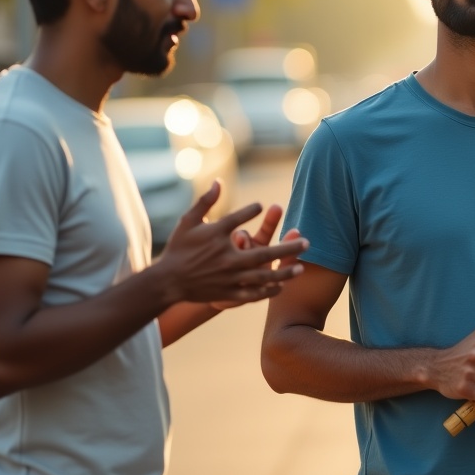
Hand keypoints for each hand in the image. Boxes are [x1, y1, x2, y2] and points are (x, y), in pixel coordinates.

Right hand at [156, 182, 308, 306]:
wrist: (167, 282)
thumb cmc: (179, 249)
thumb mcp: (189, 221)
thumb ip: (206, 201)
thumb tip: (219, 181)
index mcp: (216, 235)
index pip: (238, 218)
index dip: (251, 211)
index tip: (263, 205)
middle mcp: (226, 256)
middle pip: (263, 252)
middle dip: (287, 247)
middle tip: (307, 242)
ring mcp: (229, 276)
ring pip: (263, 276)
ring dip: (284, 272)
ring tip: (301, 268)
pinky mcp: (227, 292)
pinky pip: (252, 293)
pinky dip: (268, 291)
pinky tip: (281, 287)